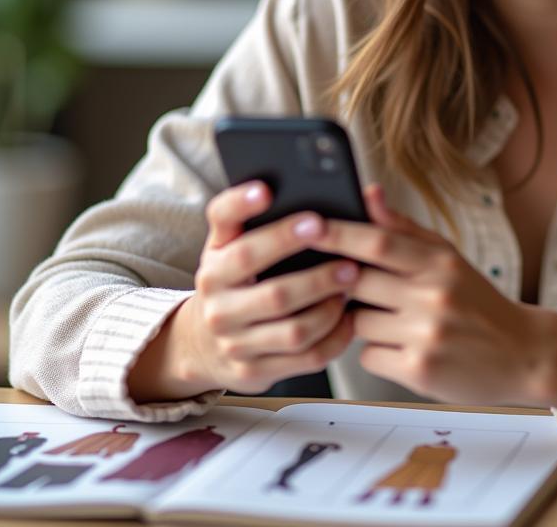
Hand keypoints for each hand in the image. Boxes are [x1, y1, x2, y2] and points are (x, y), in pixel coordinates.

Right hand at [179, 182, 359, 394]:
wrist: (204, 342)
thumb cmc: (236, 279)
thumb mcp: (234, 246)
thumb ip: (257, 217)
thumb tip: (304, 186)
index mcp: (215, 260)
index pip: (221, 225)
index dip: (242, 205)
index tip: (268, 190)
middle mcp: (218, 302)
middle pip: (274, 290)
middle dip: (316, 274)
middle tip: (348, 257)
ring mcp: (235, 342)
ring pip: (294, 329)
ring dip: (330, 307)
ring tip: (352, 282)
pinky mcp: (254, 371)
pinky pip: (305, 358)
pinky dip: (334, 337)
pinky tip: (349, 317)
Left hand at [304, 184, 548, 405]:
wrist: (524, 354)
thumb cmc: (478, 301)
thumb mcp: (447, 258)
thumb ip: (402, 228)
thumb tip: (368, 193)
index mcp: (439, 263)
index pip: (377, 243)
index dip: (338, 234)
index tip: (307, 225)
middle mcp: (433, 296)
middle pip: (358, 282)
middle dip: (343, 282)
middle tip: (347, 282)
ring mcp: (425, 335)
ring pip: (358, 322)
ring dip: (361, 320)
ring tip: (390, 319)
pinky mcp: (419, 371)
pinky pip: (369, 356)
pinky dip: (376, 350)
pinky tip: (401, 346)